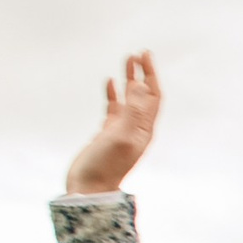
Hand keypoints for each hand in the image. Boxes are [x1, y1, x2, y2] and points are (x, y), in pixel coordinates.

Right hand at [67, 52, 161, 194]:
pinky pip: (114, 108)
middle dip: (143, 74)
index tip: (145, 54)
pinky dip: (114, 94)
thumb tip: (141, 84)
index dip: (151, 74)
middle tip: (138, 54)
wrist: (90, 189)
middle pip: (144, 95)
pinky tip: (110, 83)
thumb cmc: (106, 165)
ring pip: (129, 99)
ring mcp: (122, 131)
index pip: (153, 96)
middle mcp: (137, 129)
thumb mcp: (121, 135)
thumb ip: (132, 110)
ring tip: (127, 61)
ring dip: (130, 80)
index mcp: (144, 129)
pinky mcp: (107, 134)